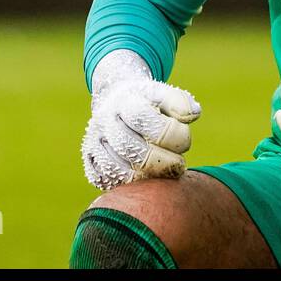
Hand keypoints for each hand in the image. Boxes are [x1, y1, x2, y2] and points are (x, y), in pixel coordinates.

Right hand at [81, 51, 201, 190]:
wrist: (117, 101)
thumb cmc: (150, 103)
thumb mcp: (166, 95)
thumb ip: (181, 103)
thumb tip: (191, 115)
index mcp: (124, 100)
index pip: (142, 118)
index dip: (168, 134)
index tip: (184, 143)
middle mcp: (104, 120)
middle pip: (129, 148)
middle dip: (161, 162)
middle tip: (179, 165)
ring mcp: (93, 141)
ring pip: (115, 168)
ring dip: (145, 177)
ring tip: (164, 174)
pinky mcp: (89, 160)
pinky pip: (104, 180)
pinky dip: (126, 185)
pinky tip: (146, 180)